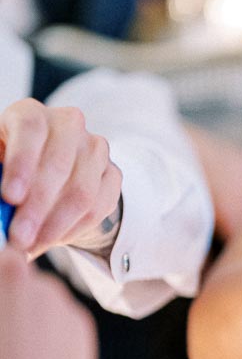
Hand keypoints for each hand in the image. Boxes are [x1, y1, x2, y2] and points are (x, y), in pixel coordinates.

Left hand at [0, 99, 121, 256]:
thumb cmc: (8, 170)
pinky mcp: (113, 173)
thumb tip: (0, 208)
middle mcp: (67, 124)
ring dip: (55, 225)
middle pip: (58, 164)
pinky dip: (73, 230)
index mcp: (30, 113)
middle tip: (19, 239)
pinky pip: (98, 208)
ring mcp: (95, 148)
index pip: (31, 128)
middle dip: (37, 208)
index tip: (10, 197)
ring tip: (32, 245)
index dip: (21, 163)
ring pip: (82, 191)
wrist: (43, 174)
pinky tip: (52, 239)